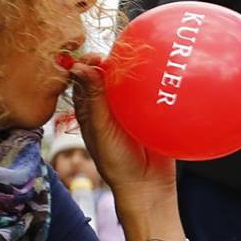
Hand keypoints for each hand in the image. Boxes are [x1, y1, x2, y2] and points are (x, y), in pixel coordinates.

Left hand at [70, 55, 175, 207]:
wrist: (149, 184)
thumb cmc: (118, 161)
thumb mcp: (101, 128)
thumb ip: (93, 98)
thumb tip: (80, 67)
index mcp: (91, 108)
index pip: (85, 77)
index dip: (88, 63)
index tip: (98, 57)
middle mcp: (110, 105)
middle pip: (109, 75)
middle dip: (115, 61)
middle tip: (124, 55)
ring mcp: (133, 108)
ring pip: (131, 81)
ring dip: (136, 70)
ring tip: (144, 58)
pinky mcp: (153, 112)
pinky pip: (152, 92)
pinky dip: (154, 82)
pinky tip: (161, 72)